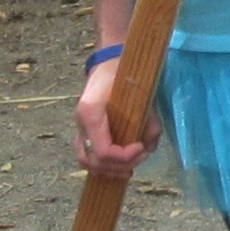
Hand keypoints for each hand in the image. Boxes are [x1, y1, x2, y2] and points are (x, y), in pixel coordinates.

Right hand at [73, 56, 161, 177]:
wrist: (110, 61)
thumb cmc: (125, 74)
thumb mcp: (141, 94)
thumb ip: (148, 120)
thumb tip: (150, 144)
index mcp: (91, 114)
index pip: (103, 151)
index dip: (124, 156)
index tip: (141, 148)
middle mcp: (81, 123)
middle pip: (93, 160)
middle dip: (119, 165)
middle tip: (139, 157)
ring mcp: (79, 126)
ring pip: (86, 160)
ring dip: (108, 169)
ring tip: (128, 168)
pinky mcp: (83, 129)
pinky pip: (86, 154)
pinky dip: (101, 164)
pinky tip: (119, 164)